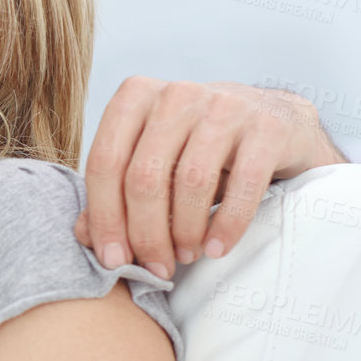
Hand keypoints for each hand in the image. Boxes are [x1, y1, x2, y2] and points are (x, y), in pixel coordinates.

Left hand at [74, 78, 346, 277]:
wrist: (278, 123)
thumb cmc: (199, 149)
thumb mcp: (153, 164)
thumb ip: (115, 195)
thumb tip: (83, 235)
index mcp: (136, 96)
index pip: (105, 162)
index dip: (105, 218)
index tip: (114, 261)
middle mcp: (177, 93)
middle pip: (144, 177)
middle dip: (146, 234)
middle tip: (156, 267)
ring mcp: (225, 104)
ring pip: (190, 182)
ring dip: (185, 232)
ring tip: (186, 256)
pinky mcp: (268, 127)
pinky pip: (242, 185)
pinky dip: (227, 225)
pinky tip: (218, 248)